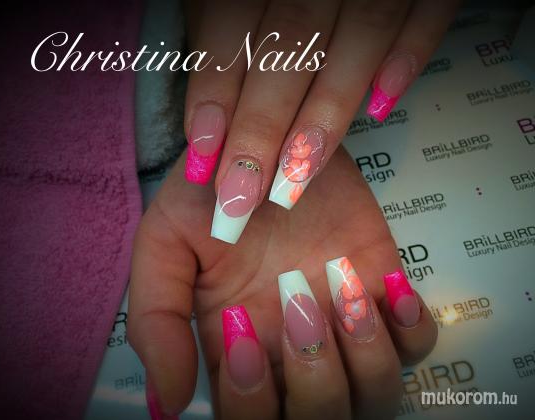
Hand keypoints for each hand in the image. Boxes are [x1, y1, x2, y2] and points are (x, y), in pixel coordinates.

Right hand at [128, 147, 436, 418]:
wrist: (263, 142)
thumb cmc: (211, 193)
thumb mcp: (164, 245)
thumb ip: (157, 322)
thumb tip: (168, 405)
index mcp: (239, 353)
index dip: (251, 399)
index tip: (241, 324)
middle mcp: (293, 351)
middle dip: (314, 379)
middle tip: (295, 301)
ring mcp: (342, 326)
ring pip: (376, 394)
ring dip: (365, 355)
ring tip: (340, 285)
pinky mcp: (382, 293)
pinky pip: (417, 345)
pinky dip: (409, 329)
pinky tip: (385, 288)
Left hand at [182, 0, 459, 242]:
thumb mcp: (230, 4)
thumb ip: (220, 53)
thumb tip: (205, 131)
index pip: (229, 30)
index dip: (214, 93)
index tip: (203, 156)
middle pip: (287, 49)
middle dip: (263, 126)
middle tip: (244, 192)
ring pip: (354, 38)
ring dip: (326, 113)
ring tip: (298, 178)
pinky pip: (423, 12)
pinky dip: (408, 55)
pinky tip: (381, 106)